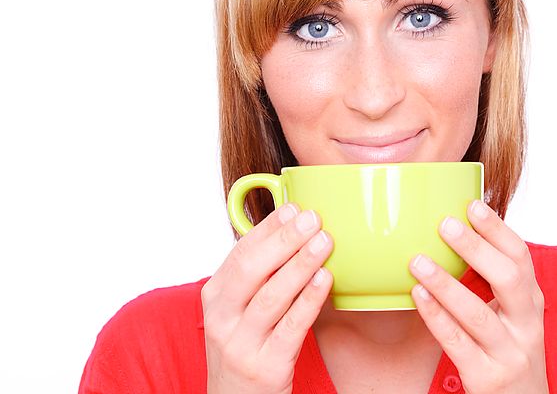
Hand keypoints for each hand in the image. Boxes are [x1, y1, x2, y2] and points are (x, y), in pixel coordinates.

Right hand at [201, 204, 333, 393]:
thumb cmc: (246, 346)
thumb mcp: (239, 309)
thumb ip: (259, 274)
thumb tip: (292, 229)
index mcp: (215, 296)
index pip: (240, 253)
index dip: (268, 227)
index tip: (294, 207)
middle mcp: (221, 318)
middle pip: (251, 270)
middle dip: (284, 240)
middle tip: (313, 218)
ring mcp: (241, 344)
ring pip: (271, 297)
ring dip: (300, 265)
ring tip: (325, 241)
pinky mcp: (265, 367)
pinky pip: (290, 328)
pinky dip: (308, 301)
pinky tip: (325, 279)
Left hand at [409, 200, 548, 393]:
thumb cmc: (509, 352)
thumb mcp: (513, 315)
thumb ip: (493, 281)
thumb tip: (458, 232)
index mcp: (531, 302)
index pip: (522, 258)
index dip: (498, 230)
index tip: (472, 204)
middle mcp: (527, 325)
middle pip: (509, 279)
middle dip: (477, 248)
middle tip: (444, 223)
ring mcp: (509, 353)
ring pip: (479, 314)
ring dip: (447, 284)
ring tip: (417, 261)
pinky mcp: (488, 378)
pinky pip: (458, 344)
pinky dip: (437, 318)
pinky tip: (417, 296)